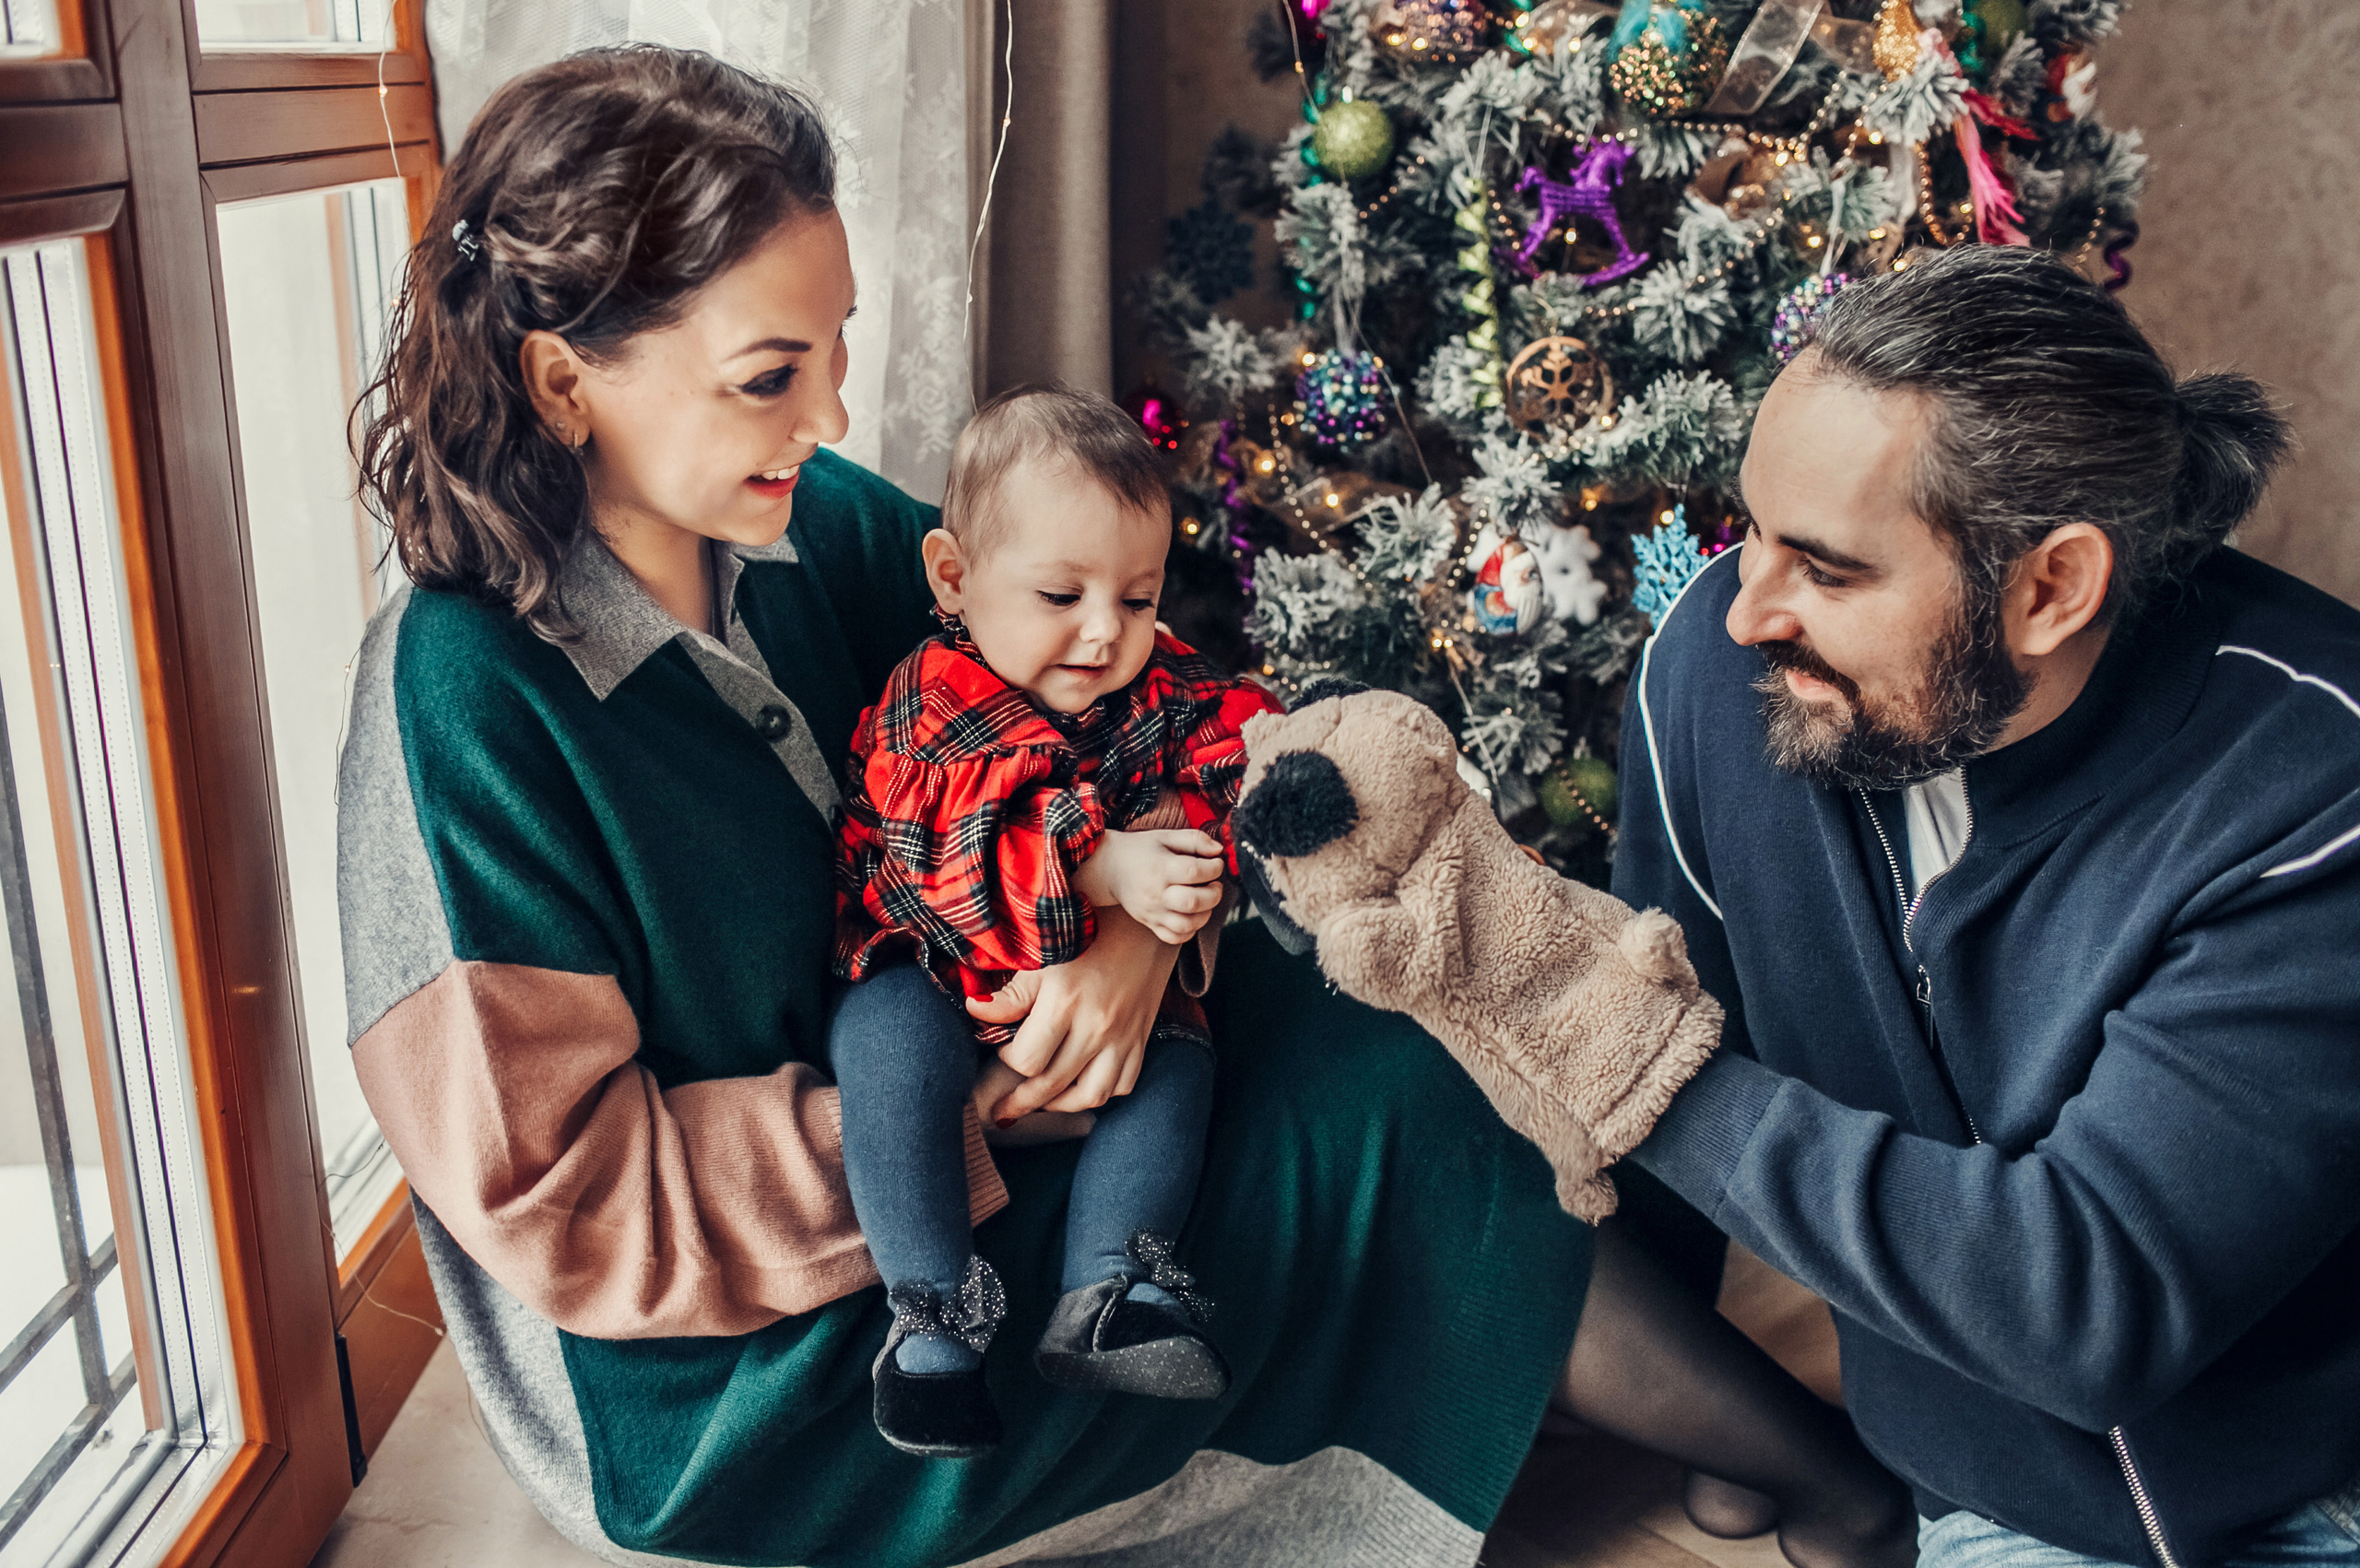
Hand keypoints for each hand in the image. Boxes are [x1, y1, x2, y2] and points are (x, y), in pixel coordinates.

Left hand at [967, 909, 1178, 1117]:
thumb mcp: (1045, 955)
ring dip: (1062, 1106)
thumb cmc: (1091, 929)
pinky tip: (1082, 1086)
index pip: (1027, 1059)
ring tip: (1042, 1105)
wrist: (1146, 920)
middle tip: (1002, 1111)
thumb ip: (1011, 992)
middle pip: (1052, 1085)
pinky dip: (1102, 1093)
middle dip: (1021, 1102)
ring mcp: (1122, 1036)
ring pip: (1092, 1095)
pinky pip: (1123, 1083)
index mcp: (1065, 1002)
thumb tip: (975, 1011)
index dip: (1008, 1060)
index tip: (1002, 1049)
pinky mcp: (1141, 1037)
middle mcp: (1095, 1026)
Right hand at [1073, 828, 1226, 944]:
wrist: (1110, 868)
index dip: (1214, 868)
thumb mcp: (1165, 836)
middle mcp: (1155, 893)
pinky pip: (1175, 937)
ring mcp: (1152, 912)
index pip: (1194, 872)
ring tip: (1205, 899)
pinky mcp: (1150, 924)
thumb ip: (1195, 840)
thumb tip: (1219, 850)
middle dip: (1214, 894)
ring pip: (1186, 925)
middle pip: (1192, 903)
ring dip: (1205, 913)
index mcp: (1159, 868)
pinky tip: (1192, 915)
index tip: (1216, 863)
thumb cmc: (1141, 850)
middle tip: (1214, 884)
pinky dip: (1190, 930)